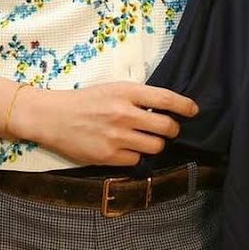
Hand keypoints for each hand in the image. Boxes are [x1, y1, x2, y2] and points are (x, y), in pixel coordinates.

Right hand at [13, 81, 197, 165]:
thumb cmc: (86, 100)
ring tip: (148, 139)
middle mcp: (124, 114)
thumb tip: (165, 107)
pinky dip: (136, 156)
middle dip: (172, 129)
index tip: (194, 110)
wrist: (54, 117)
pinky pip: (136, 161)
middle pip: (165, 126)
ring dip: (156, 144)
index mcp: (127, 92)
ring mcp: (116, 137)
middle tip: (169, 129)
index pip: (166, 99)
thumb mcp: (114, 88)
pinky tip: (127, 149)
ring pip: (154, 147)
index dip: (185, 106)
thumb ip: (138, 97)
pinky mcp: (108, 157)